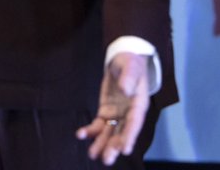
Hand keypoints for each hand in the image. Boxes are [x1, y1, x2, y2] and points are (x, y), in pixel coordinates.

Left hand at [76, 51, 149, 165]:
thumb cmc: (130, 63)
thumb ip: (128, 77)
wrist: (121, 60)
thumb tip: (126, 91)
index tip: (124, 149)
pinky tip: (81, 134)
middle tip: (107, 159)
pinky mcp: (106, 112)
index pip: (134, 123)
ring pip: (110, 133)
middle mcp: (129, 113)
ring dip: (102, 144)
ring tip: (93, 155)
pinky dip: (90, 131)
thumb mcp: (130, 66)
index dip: (130, 136)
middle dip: (114, 146)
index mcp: (138, 104)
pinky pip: (98, 124)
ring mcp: (117, 114)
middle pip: (122, 133)